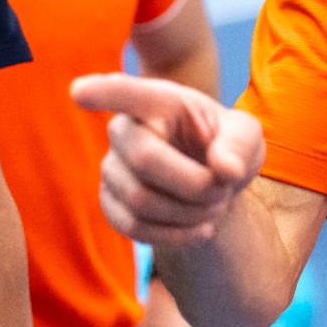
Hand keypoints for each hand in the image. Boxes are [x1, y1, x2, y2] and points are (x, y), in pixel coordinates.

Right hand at [71, 73, 264, 249]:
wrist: (215, 183)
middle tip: (222, 189)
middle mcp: (125, 130)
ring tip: (215, 206)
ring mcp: (112, 167)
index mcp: (158, 101)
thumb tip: (224, 169)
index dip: (103, 93)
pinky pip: (132, 226)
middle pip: (145, 159)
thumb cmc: (227, 147)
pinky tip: (200, 230)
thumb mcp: (246, 136)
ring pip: (140, 199)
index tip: (79, 91)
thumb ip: (239, 145)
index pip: (126, 92)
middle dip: (194, 183)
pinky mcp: (111, 203)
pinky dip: (174, 235)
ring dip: (188, 212)